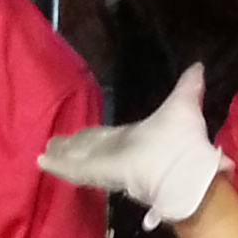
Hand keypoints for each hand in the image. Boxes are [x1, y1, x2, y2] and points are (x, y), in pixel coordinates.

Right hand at [38, 63, 227, 229]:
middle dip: (72, 146)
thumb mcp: (183, 106)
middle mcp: (116, 153)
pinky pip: (74, 167)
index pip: (106, 138)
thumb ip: (188, 86)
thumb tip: (198, 66)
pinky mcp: (97, 171)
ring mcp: (105, 164)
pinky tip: (40, 161)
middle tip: (53, 144)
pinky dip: (58, 164)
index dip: (93, 136)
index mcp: (133, 141)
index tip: (79, 135)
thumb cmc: (183, 141)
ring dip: (61, 154)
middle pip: (88, 148)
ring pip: (77, 157)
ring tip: (42, 153)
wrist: (184, 170)